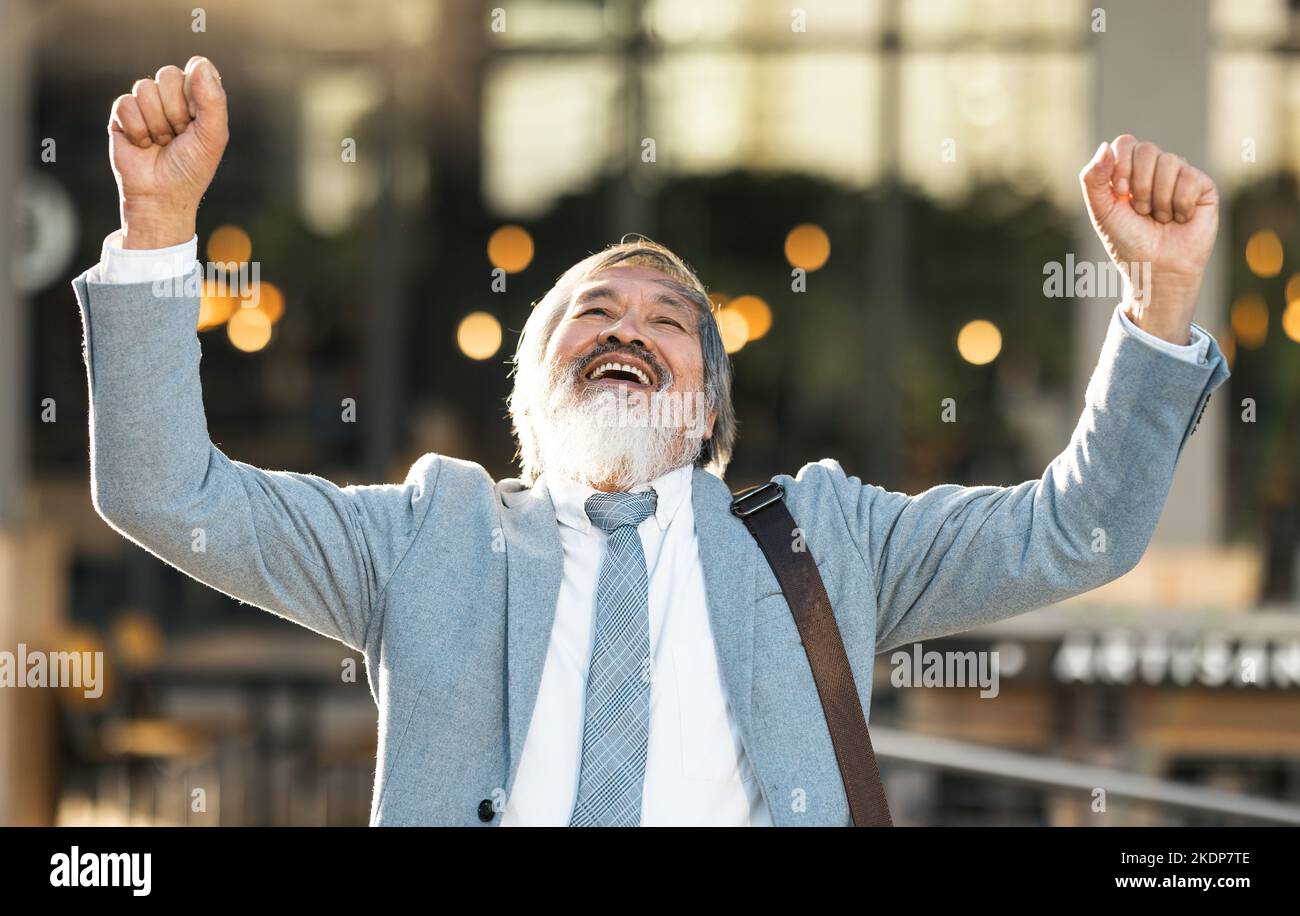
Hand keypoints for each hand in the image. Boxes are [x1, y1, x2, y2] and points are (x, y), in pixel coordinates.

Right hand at [109, 56, 227, 248]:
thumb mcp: (213, 136)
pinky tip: (143, 145)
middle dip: (175, 111)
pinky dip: (137, 129)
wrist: (161, 196)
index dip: (194, 97)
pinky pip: (125, 103)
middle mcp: (171, 97)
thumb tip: (199, 61)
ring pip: (145, 88)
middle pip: (168, 75)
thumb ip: (213, 100)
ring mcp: (145, 105)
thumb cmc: (191, 169)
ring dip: (156, 123)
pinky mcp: (122, 115)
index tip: (197, 122)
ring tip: (161, 143)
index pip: (195, 70)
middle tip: (178, 136)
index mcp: (197, 98)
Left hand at [1079, 135, 1218, 344]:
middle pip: (1146, 150)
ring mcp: (1180, 176)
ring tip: (1160, 218)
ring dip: (1159, 198)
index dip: (1121, 166)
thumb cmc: (1128, 242)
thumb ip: (1093, 180)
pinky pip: (1190, 177)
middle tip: (1141, 211)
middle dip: (1139, 186)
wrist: (1156, 269)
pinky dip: (1180, 203)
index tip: (1120, 193)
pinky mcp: (1202, 186)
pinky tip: (1180, 219)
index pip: (1125, 144)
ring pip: (1169, 161)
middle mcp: (1155, 170)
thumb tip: (1104, 147)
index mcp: (1128, 171)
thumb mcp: (1102, 212)